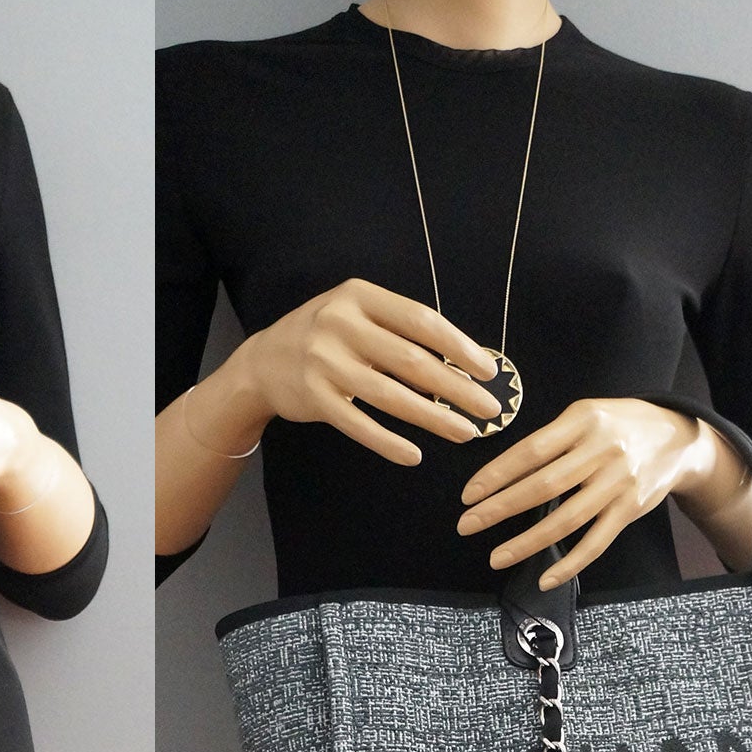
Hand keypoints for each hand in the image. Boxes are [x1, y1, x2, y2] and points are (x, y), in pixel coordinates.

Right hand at [228, 278, 511, 465]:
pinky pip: (359, 425)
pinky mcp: (315, 399)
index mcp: (359, 296)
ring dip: (433, 418)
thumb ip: (397, 328)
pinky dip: (388, 442)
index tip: (488, 370)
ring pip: (391, 396)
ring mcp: (325, 364)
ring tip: (464, 432)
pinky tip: (414, 454)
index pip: (421, 321)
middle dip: (456, 388)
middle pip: (412, 361)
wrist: (261, 362)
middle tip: (489, 408)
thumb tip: (460, 361)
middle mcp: (340, 326)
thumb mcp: (356, 313)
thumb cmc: (324, 336)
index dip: (460, 347)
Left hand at [457, 396, 719, 589]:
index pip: (531, 451)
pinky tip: (544, 578)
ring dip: (527, 542)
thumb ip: (552, 438)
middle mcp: (603, 451)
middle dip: (500, 509)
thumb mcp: (586, 414)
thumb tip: (503, 474)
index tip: (469, 495)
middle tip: (467, 525)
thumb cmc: (618, 425)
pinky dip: (570, 563)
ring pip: (566, 519)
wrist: (678, 437)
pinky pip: (596, 542)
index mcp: (584, 421)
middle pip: (543, 486)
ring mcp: (619, 483)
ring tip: (496, 557)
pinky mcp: (631, 509)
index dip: (497, 475)